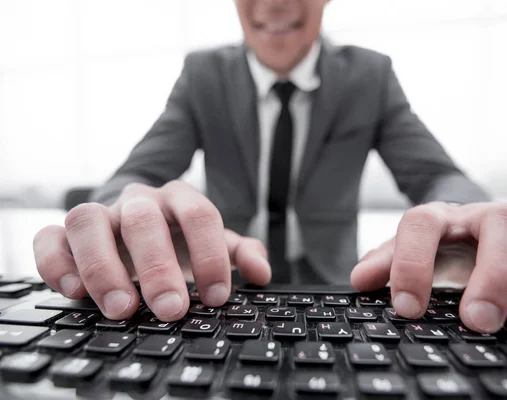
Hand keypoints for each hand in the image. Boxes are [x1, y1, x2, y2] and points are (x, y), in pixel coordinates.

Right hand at [33, 180, 270, 320]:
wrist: (138, 234)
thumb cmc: (181, 244)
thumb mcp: (214, 248)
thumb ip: (240, 255)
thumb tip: (260, 273)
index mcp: (179, 199)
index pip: (199, 214)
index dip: (209, 255)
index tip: (216, 297)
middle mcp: (138, 201)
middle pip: (144, 219)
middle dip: (158, 267)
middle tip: (172, 309)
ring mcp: (99, 213)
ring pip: (88, 220)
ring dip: (102, 266)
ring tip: (121, 309)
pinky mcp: (64, 233)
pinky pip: (49, 237)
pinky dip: (57, 263)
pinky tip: (75, 293)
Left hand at [351, 202, 506, 336]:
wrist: (477, 240)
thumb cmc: (441, 253)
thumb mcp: (410, 258)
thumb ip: (388, 265)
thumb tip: (361, 278)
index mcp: (443, 217)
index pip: (423, 223)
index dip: (412, 263)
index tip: (407, 309)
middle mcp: (488, 215)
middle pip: (503, 221)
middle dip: (495, 273)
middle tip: (478, 321)